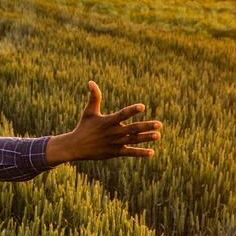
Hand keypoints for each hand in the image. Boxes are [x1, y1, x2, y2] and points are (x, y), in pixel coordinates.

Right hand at [46, 82, 161, 164]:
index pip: (122, 115)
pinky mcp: (115, 152)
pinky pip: (130, 153)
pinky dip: (140, 153)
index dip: (132, 111)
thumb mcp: (89, 112)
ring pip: (133, 141)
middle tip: (159, 124)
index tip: (142, 106)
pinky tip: (151, 153)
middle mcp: (113, 132)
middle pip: (132, 129)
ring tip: (158, 135)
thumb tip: (91, 82)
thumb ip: (94, 97)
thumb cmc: (84, 127)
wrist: (76, 147)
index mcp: (108, 121)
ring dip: (146, 138)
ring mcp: (115, 143)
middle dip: (146, 126)